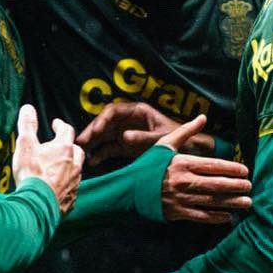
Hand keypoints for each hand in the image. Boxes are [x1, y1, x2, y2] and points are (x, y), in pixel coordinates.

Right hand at [12, 104, 83, 214]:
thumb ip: (27, 125)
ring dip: (69, 165)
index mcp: (63, 148)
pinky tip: (57, 187)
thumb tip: (28, 108)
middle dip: (69, 146)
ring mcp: (74, 183)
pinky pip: (72, 188)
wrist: (37, 205)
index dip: (61, 125)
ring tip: (59, 166)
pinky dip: (66, 184)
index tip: (56, 124)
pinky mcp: (70, 199)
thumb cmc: (32, 173)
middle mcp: (73, 164)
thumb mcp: (25, 144)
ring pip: (76, 170)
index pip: (67, 130)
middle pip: (76, 150)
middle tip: (60, 145)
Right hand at [76, 102, 215, 165]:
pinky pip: (109, 148)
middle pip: (105, 123)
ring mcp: (126, 133)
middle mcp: (128, 121)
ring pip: (104, 135)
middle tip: (81, 141)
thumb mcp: (162, 139)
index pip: (114, 111)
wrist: (191, 152)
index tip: (96, 131)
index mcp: (137, 112)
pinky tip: (93, 161)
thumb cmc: (179, 141)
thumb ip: (143, 138)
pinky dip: (101, 154)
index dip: (102, 120)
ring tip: (81, 151)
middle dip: (93, 131)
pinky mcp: (125, 146)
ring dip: (93, 142)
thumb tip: (123, 137)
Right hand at [158, 115, 250, 224]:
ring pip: (213, 201)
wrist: (129, 188)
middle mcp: (184, 181)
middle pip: (217, 184)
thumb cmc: (148, 165)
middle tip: (250, 186)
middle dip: (237, 186)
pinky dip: (216, 217)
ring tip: (247, 202)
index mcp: (183, 163)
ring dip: (232, 202)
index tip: (245, 170)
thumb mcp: (165, 144)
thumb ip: (186, 131)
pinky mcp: (178, 212)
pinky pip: (202, 216)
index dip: (233, 169)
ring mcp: (182, 198)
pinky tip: (228, 216)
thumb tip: (203, 117)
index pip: (214, 166)